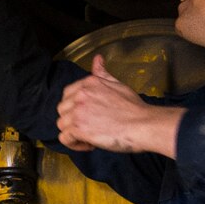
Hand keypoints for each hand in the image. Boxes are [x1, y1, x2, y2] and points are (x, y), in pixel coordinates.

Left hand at [56, 56, 182, 155]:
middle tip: (89, 127)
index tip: (87, 115)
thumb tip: (97, 59)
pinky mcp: (79, 129)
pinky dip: (74, 144)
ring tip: (91, 137)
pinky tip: (89, 145)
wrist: (143, 124)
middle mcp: (80, 96)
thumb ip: (103, 73)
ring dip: (74, 133)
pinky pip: (65, 138)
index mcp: (88, 83)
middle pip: (62, 110)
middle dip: (72, 120)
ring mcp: (78, 112)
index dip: (74, 107)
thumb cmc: (134, 108)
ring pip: (61, 125)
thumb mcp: (117, 84)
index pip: (67, 94)